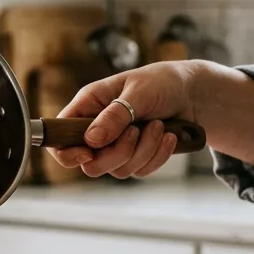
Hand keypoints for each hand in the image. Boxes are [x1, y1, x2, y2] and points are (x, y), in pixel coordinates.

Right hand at [49, 62, 200, 178]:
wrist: (194, 94)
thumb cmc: (162, 82)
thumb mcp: (138, 92)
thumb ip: (114, 116)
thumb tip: (91, 140)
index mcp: (88, 107)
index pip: (60, 139)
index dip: (66, 152)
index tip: (87, 153)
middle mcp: (97, 130)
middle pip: (90, 164)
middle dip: (117, 153)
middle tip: (136, 131)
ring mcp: (116, 146)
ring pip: (118, 169)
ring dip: (144, 150)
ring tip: (159, 126)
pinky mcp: (136, 156)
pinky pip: (140, 171)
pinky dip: (157, 155)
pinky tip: (169, 136)